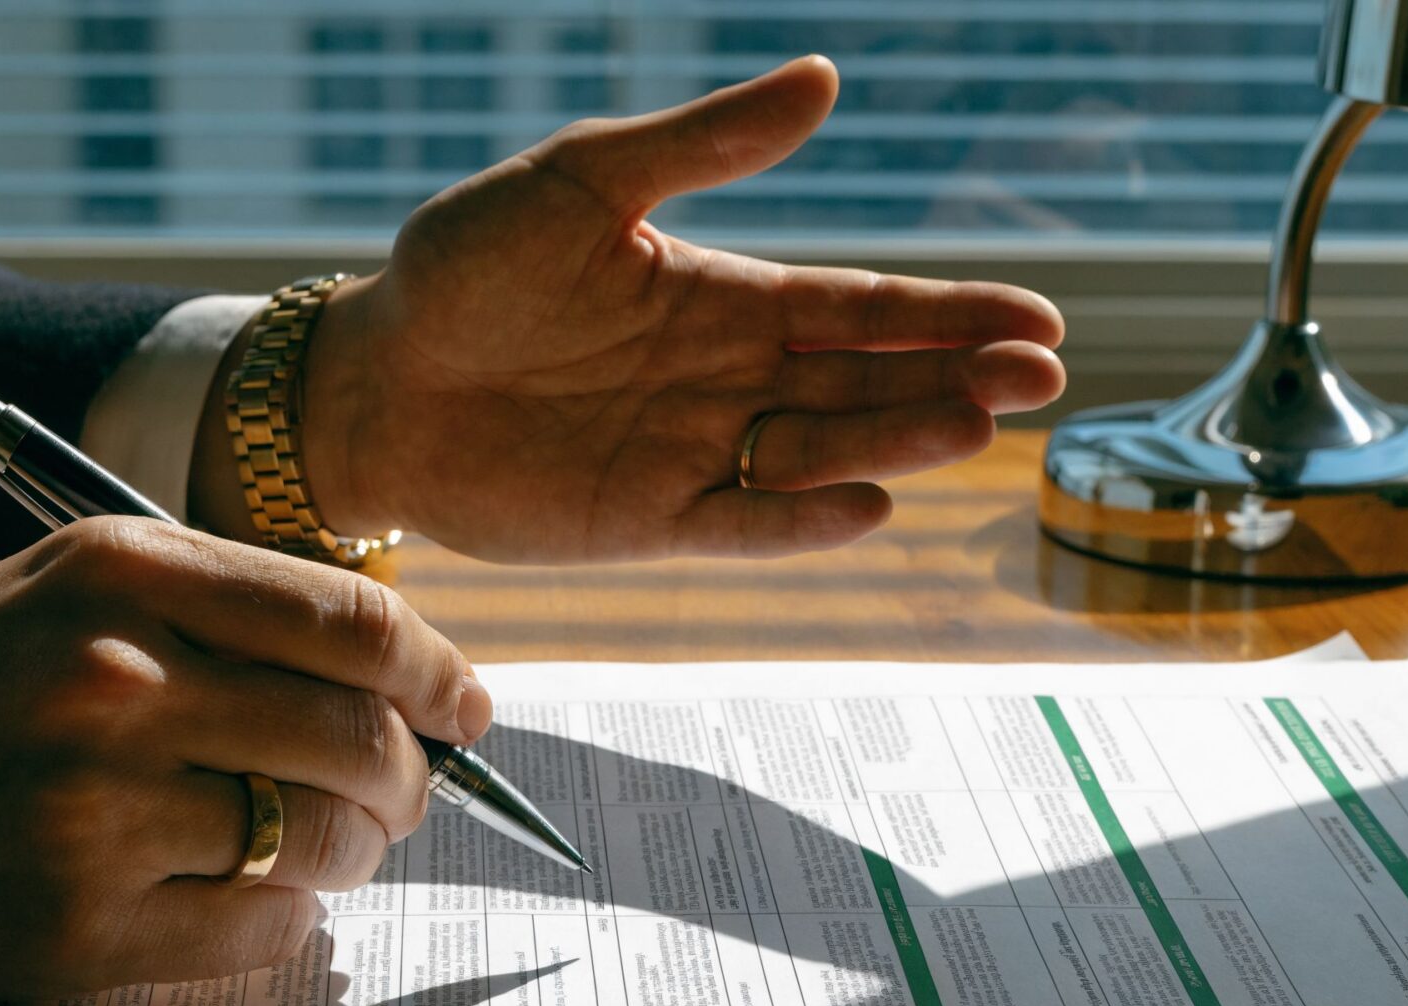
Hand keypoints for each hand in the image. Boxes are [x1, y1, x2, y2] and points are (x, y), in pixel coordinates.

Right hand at [0, 520, 487, 1000]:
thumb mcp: (62, 590)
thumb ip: (219, 607)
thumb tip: (395, 671)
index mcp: (120, 573)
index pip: (352, 623)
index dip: (439, 673)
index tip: (469, 706)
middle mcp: (113, 680)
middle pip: (358, 739)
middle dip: (408, 780)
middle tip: (405, 795)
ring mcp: (92, 809)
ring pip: (320, 840)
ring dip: (352, 854)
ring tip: (326, 846)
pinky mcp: (71, 924)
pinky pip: (258, 928)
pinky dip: (285, 919)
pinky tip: (254, 897)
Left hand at [191, 55, 1065, 561]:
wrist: (365, 380)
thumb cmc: (463, 269)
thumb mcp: (583, 184)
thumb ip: (704, 145)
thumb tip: (827, 80)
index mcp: (724, 297)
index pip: (863, 308)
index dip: (952, 314)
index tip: (1041, 321)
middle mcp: (727, 380)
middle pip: (866, 383)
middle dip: (956, 378)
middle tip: (1042, 378)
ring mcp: (692, 455)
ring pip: (822, 451)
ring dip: (900, 439)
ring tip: (976, 421)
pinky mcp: (645, 522)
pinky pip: (742, 523)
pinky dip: (803, 520)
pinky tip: (871, 502)